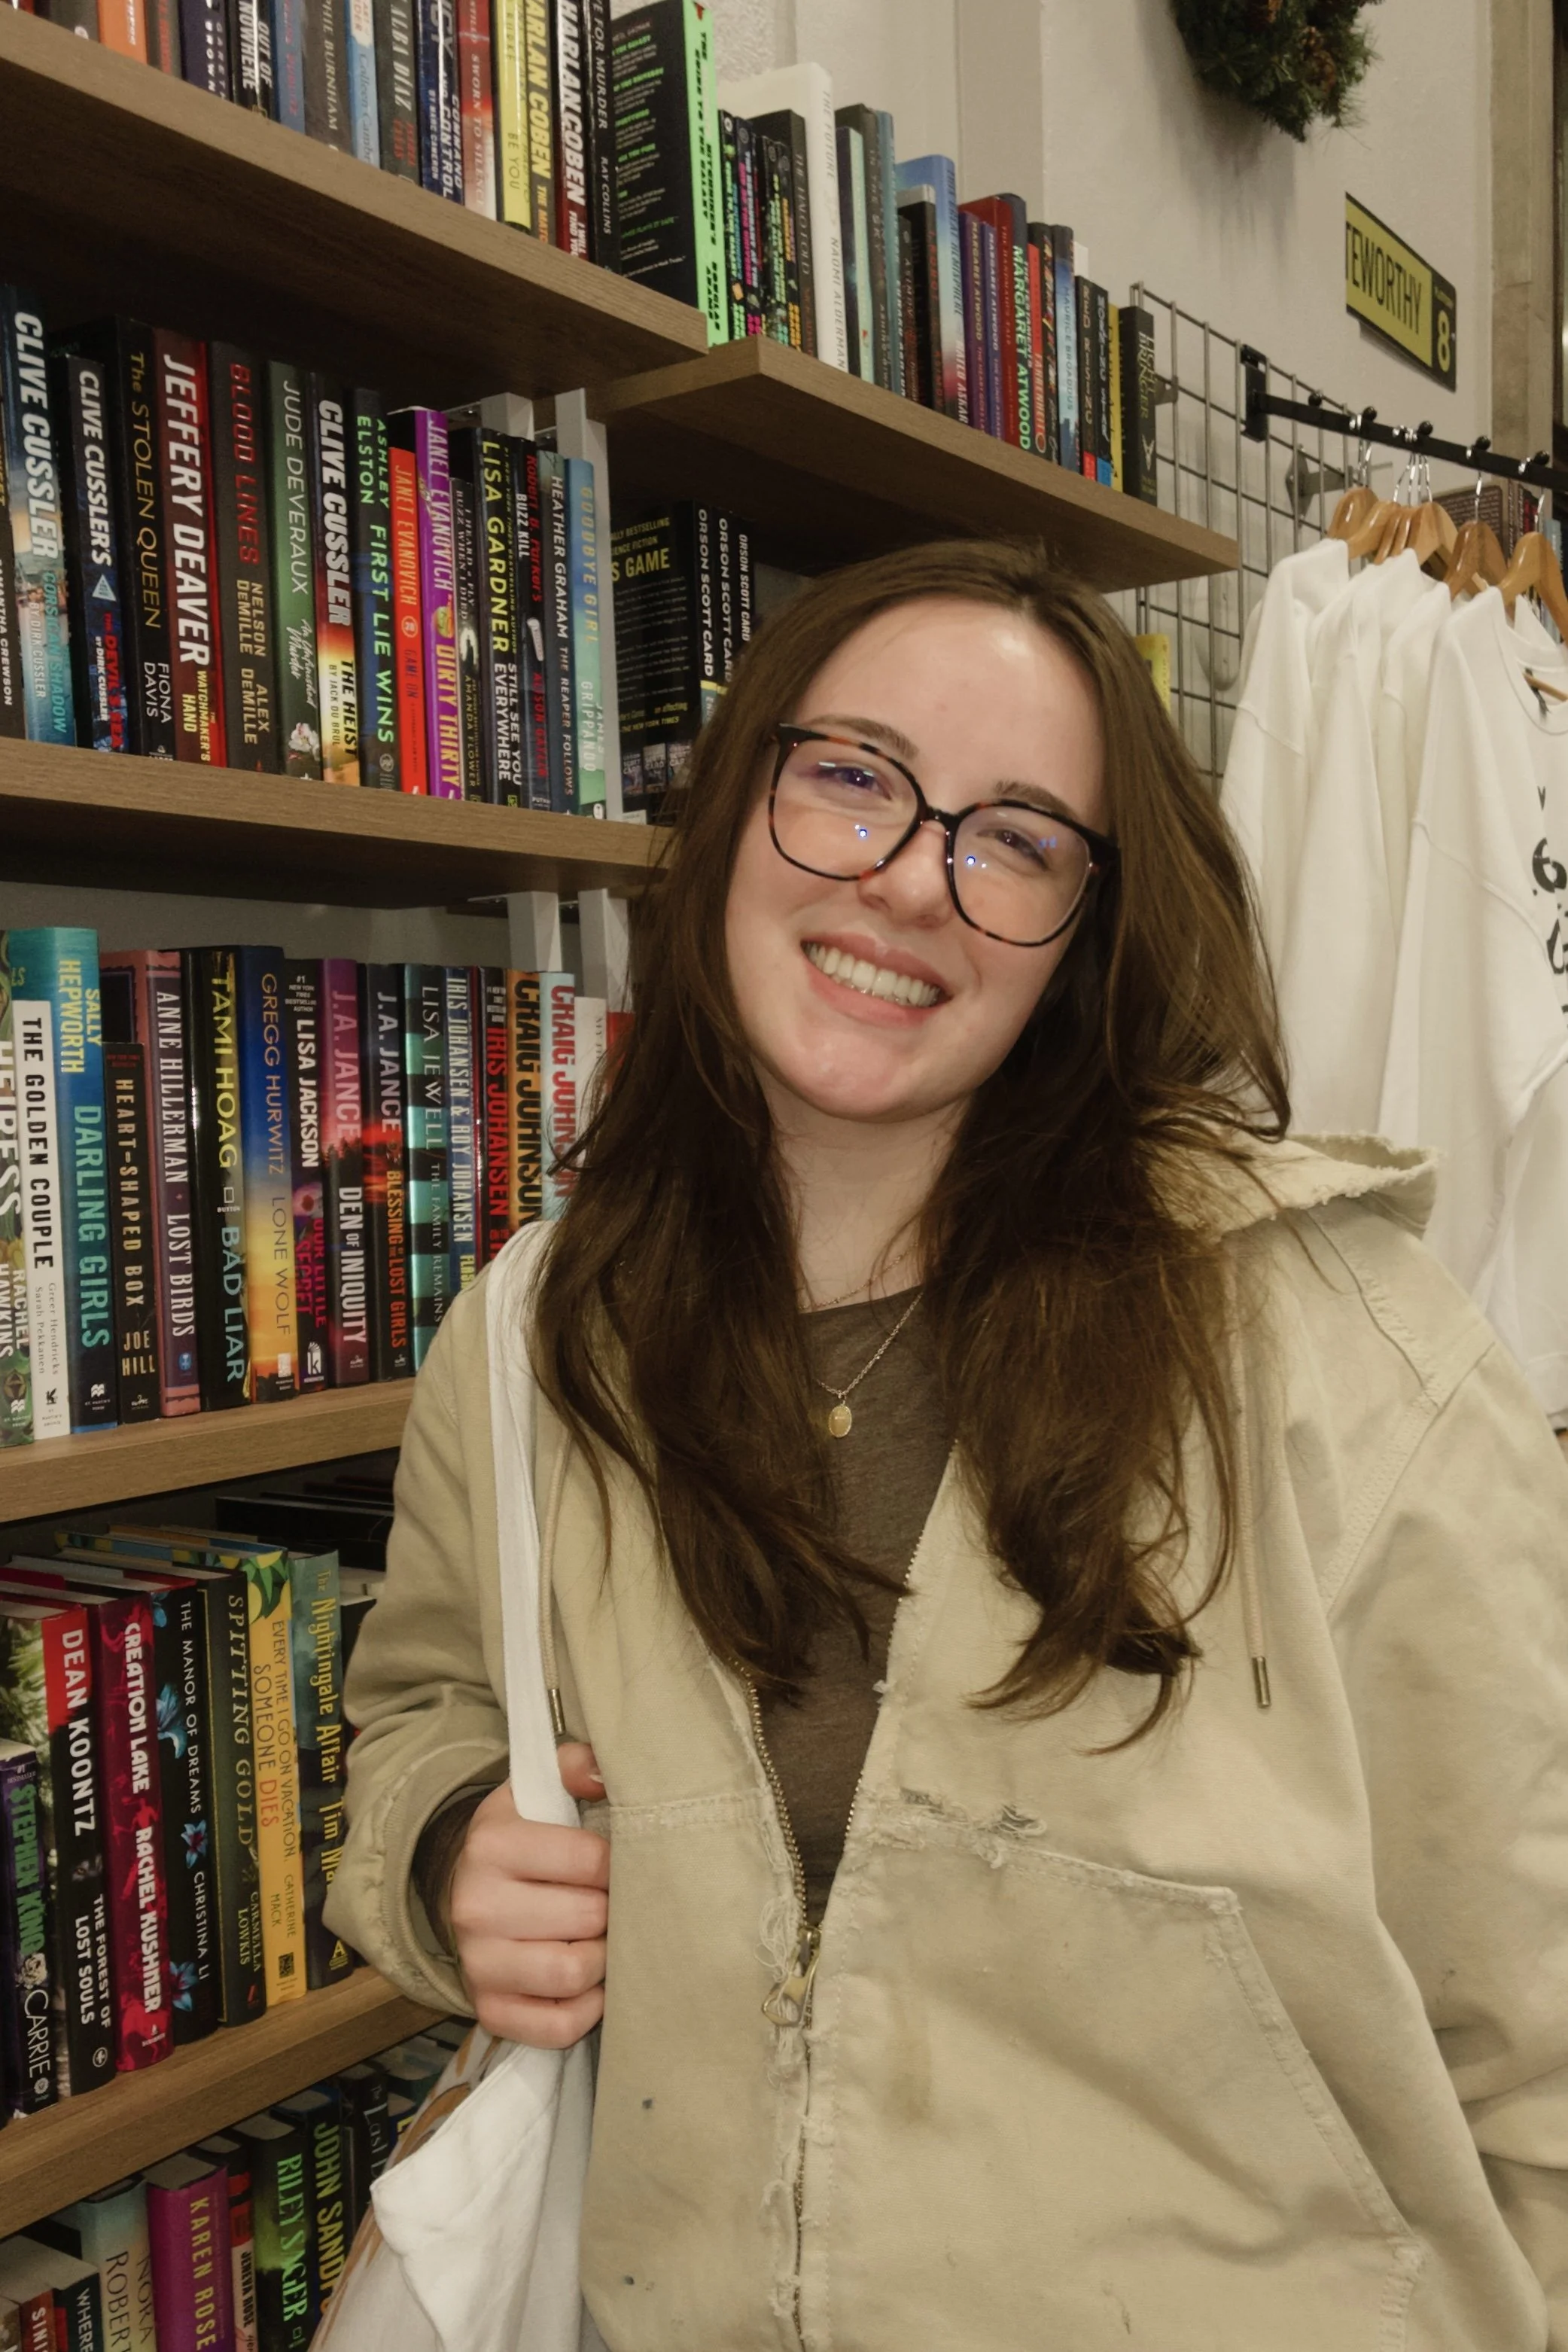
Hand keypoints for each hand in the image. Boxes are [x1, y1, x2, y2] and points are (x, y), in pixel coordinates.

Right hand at [448, 1743, 608, 2048]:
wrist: (464, 1889)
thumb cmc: (521, 1838)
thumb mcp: (537, 1790)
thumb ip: (576, 1766)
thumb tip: (603, 1775)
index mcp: (492, 1844)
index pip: (589, 1860)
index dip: (617, 1864)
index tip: (616, 1865)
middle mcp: (476, 1906)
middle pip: (586, 1918)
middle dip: (612, 1913)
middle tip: (614, 1905)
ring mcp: (478, 1964)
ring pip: (572, 1975)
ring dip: (602, 1960)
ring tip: (602, 1940)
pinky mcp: (488, 2010)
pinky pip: (556, 2027)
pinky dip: (585, 2011)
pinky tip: (588, 1984)